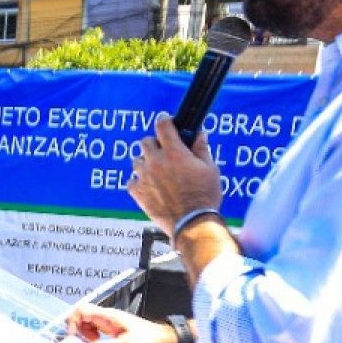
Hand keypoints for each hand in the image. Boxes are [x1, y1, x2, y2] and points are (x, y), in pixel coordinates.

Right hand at [64, 303, 178, 342]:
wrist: (164, 341)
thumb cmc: (150, 340)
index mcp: (110, 316)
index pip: (82, 310)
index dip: (73, 321)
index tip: (72, 336)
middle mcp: (108, 318)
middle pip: (82, 317)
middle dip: (78, 330)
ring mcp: (111, 323)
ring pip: (88, 325)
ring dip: (85, 336)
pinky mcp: (114, 330)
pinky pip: (97, 331)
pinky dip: (93, 340)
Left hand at [129, 115, 222, 232]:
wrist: (192, 222)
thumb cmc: (205, 196)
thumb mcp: (210, 169)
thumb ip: (202, 149)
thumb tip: (199, 134)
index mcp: (174, 152)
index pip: (162, 126)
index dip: (164, 120)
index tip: (165, 119)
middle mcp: (156, 162)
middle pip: (146, 142)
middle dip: (155, 144)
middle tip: (163, 152)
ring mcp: (144, 177)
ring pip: (137, 160)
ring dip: (145, 162)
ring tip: (157, 171)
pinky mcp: (137, 193)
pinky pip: (131, 181)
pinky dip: (138, 182)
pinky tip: (149, 186)